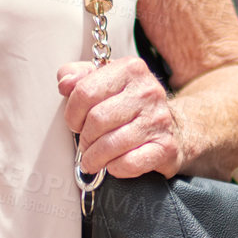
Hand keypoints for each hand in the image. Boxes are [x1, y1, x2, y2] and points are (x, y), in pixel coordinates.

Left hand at [57, 56, 183, 179]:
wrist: (172, 126)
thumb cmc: (130, 104)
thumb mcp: (104, 80)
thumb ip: (78, 76)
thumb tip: (65, 83)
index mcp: (130, 69)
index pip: (85, 92)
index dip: (72, 113)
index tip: (75, 123)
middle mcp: (148, 91)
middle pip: (97, 119)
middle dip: (85, 137)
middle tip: (85, 144)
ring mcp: (159, 119)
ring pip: (111, 144)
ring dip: (95, 157)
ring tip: (92, 159)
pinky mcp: (166, 147)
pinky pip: (129, 163)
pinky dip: (115, 168)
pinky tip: (113, 164)